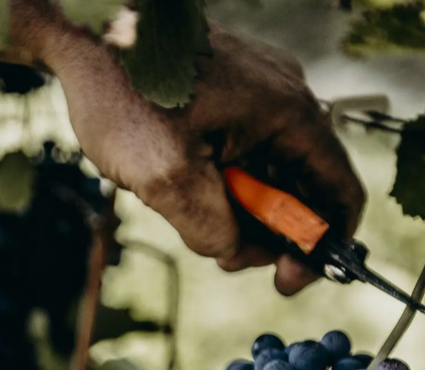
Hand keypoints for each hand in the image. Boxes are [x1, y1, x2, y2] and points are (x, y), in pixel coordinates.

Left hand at [8, 2, 364, 294]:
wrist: (86, 35)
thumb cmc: (123, 93)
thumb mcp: (165, 176)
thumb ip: (210, 227)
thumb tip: (232, 250)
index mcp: (286, 114)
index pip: (338, 189)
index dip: (324, 244)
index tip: (288, 279)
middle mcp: (281, 103)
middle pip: (300, 189)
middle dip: (267, 234)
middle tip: (226, 256)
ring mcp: (254, 99)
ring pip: (266, 176)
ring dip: (238, 210)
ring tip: (191, 217)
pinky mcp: (227, 101)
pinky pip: (241, 156)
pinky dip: (222, 185)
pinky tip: (185, 187)